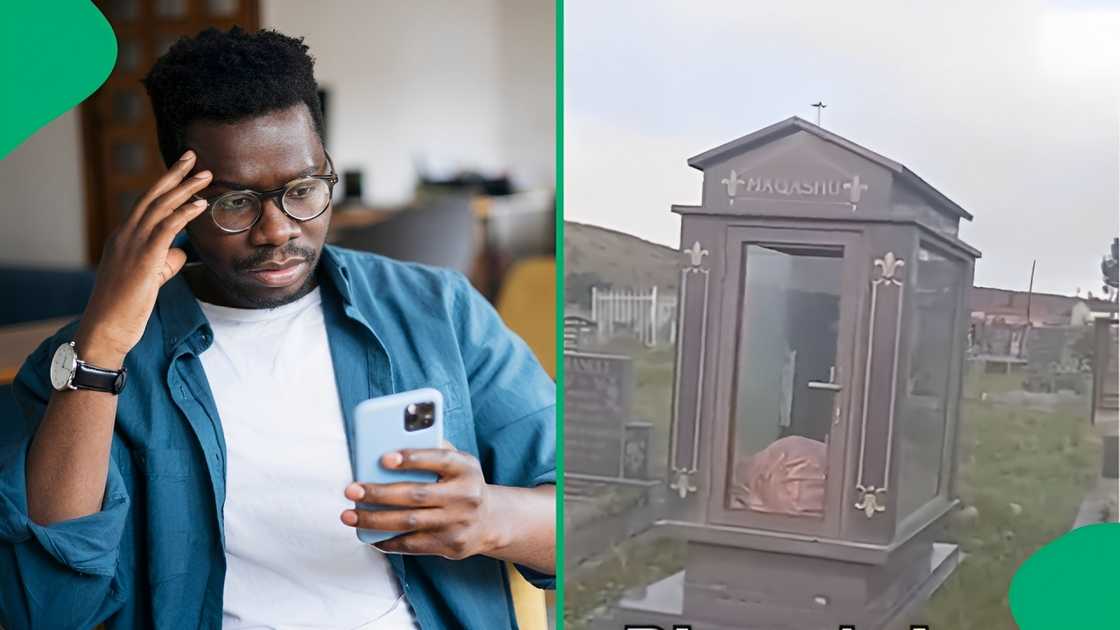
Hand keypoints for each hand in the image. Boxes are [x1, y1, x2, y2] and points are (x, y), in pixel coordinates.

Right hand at [75, 151, 212, 367]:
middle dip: (175, 174)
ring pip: (160, 207)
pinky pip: (166, 228)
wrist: (107, 327)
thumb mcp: (149, 278)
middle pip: (153, 196)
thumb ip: (164, 260)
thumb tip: (181, 249)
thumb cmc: (127, 307)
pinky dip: (184, 213)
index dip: (167, 184)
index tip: (184, 169)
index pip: (148, 203)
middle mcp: (126, 234)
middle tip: (194, 156)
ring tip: (206, 175)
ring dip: (185, 188)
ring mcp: (132, 245)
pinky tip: (200, 204)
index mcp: (124, 236)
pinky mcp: (144, 258)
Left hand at [341, 445, 505, 560]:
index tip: (384, 458)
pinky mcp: (450, 545)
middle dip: (379, 493)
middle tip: (352, 490)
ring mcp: (458, 523)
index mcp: (466, 469)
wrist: (489, 521)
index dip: (412, 458)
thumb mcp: (458, 462)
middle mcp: (465, 496)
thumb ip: (433, 449)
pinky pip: (412, 545)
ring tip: (349, 515)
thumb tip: (392, 441)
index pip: (439, 460)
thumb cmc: (461, 484)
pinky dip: (387, 541)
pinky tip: (369, 535)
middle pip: (416, 494)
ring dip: (374, 520)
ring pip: (409, 523)